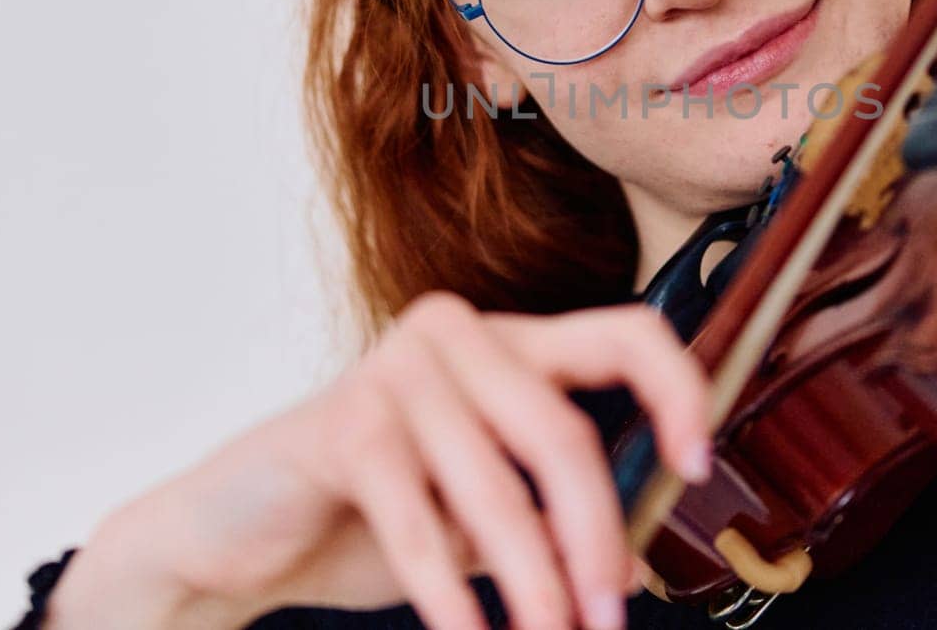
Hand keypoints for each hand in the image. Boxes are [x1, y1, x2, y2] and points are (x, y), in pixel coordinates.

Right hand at [46, 292, 710, 629]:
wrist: (237, 527)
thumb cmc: (371, 510)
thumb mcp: (480, 511)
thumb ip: (547, 514)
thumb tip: (628, 564)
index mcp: (510, 342)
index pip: (625, 334)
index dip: (677, 392)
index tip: (700, 466)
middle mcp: (460, 334)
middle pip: (563, 431)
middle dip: (594, 537)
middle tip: (607, 616)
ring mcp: (398, 370)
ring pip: (497, 486)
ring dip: (533, 581)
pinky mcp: (345, 423)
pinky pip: (421, 519)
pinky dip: (450, 593)